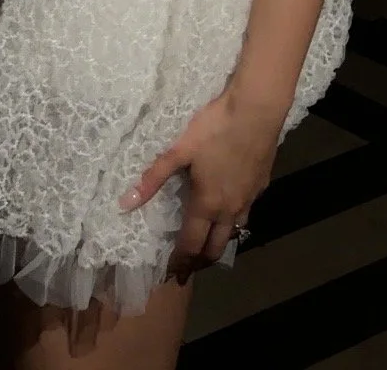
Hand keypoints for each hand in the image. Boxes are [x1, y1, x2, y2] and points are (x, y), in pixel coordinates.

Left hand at [119, 88, 283, 279]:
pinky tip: (229, 206)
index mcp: (207, 204)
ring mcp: (250, 199)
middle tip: (189, 267)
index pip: (192, 244)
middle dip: (202, 260)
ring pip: (235, 231)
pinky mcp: (261, 186)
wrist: (256, 112)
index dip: (180, 261)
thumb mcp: (179, 150)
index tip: (172, 274)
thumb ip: (153, 178)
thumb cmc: (214, 129)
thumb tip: (125, 204)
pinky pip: (247, 211)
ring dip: (220, 241)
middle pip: (217, 247)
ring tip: (208, 241)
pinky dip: (235, 219)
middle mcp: (230, 209)